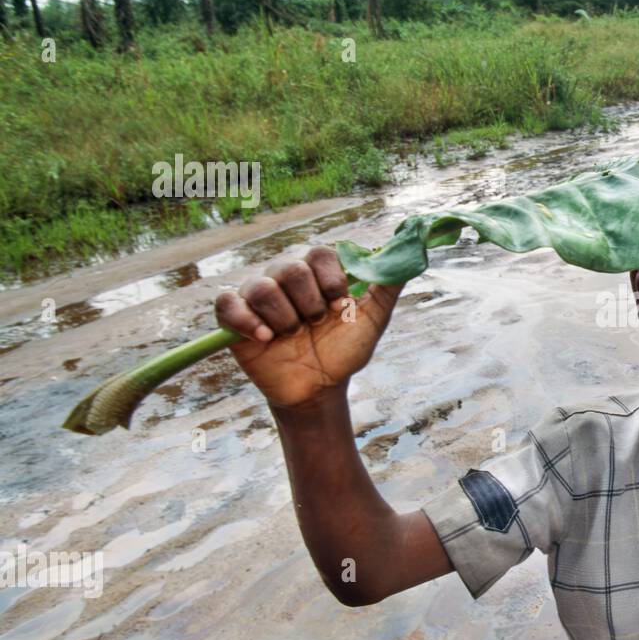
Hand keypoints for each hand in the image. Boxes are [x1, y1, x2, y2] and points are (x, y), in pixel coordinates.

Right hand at [214, 246, 403, 408]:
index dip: (332, 281)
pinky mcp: (233, 317)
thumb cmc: (344, 349)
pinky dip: (248, 322)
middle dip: (310, 304)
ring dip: (286, 319)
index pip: (320, 253)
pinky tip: (266, 339)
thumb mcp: (374, 317)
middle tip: (316, 325)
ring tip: (293, 336)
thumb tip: (409, 251)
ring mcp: (257, 294)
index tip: (340, 307)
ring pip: (262, 288)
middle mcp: (284, 275)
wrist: (319, 387)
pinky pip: (227, 303)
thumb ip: (388, 284)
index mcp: (316, 270)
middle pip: (290, 268)